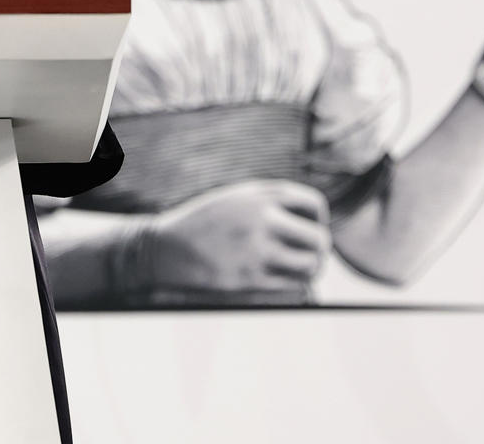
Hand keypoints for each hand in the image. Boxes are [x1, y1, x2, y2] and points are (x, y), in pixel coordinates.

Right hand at [145, 180, 330, 292]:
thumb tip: (315, 221)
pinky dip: (294, 288)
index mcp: (260, 196)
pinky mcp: (250, 280)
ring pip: (311, 266)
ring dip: (308, 271)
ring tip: (295, 271)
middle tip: (307, 257)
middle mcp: (262, 220)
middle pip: (319, 240)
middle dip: (318, 250)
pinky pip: (294, 288)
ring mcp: (256, 251)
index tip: (306, 229)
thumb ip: (272, 202)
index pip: (315, 205)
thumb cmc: (204, 224)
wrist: (164, 248)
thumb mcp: (236, 198)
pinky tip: (281, 283)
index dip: (317, 220)